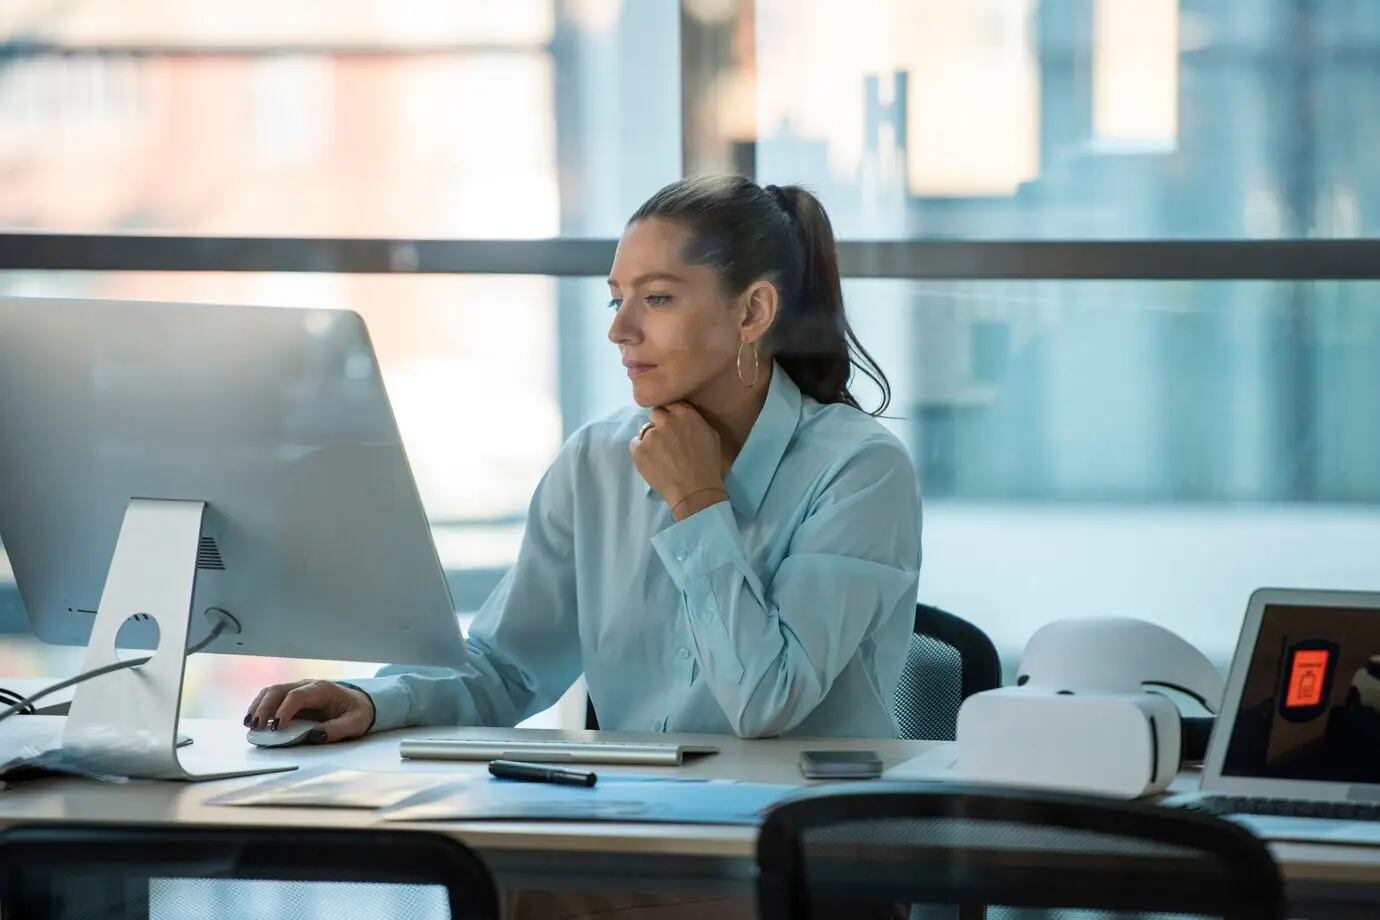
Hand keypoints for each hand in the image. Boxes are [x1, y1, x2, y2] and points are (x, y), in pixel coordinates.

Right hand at [245, 679, 374, 743]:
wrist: (359, 702)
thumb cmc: (357, 712)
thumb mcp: (355, 723)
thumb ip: (338, 729)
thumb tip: (315, 736)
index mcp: (322, 690)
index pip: (297, 696)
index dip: (284, 710)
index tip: (275, 728)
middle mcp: (307, 685)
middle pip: (279, 690)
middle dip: (264, 707)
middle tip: (254, 727)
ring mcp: (298, 689)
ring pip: (271, 691)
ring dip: (258, 706)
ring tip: (248, 724)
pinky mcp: (292, 697)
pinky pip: (272, 698)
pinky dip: (260, 707)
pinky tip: (252, 720)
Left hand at [630, 402, 725, 518]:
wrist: (695, 491)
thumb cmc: (708, 465)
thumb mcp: (710, 435)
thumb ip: (694, 420)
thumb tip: (682, 415)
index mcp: (686, 414)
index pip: (670, 404)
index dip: (671, 415)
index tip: (673, 426)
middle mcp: (666, 420)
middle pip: (655, 413)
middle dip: (659, 423)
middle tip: (665, 440)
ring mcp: (651, 435)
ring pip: (645, 430)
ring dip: (651, 439)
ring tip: (659, 456)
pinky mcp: (639, 450)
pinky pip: (635, 444)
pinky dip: (641, 451)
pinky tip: (652, 462)